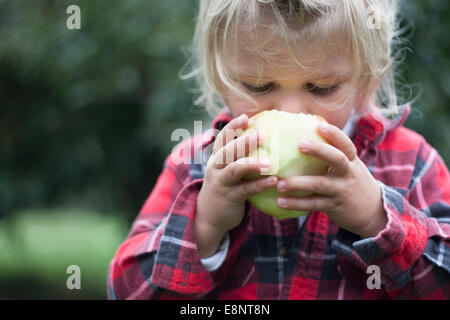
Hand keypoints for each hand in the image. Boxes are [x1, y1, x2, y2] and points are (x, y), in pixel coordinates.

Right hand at [195, 114, 278, 256]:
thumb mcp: (228, 170)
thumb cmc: (227, 187)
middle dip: (243, 142)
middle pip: (227, 151)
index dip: (232, 126)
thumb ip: (240, 157)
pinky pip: (245, 190)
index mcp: (217, 158)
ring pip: (234, 170)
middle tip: (262, 135)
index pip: (222, 138)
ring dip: (251, 164)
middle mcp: (216, 168)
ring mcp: (221, 183)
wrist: (210, 216)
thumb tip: (265, 139)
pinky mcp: (229, 198)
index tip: (246, 117)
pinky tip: (273, 181)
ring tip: (269, 161)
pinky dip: (259, 185)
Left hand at [275, 122, 386, 237]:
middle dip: (319, 150)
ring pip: (319, 184)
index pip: (345, 144)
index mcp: (351, 161)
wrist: (373, 212)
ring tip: (279, 183)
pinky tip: (280, 201)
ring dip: (298, 183)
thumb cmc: (352, 181)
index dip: (334, 133)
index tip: (319, 125)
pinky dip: (296, 203)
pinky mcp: (334, 207)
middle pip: (336, 159)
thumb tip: (310, 125)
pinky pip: (313, 204)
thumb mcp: (350, 166)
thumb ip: (333, 152)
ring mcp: (341, 190)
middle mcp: (348, 174)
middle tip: (299, 144)